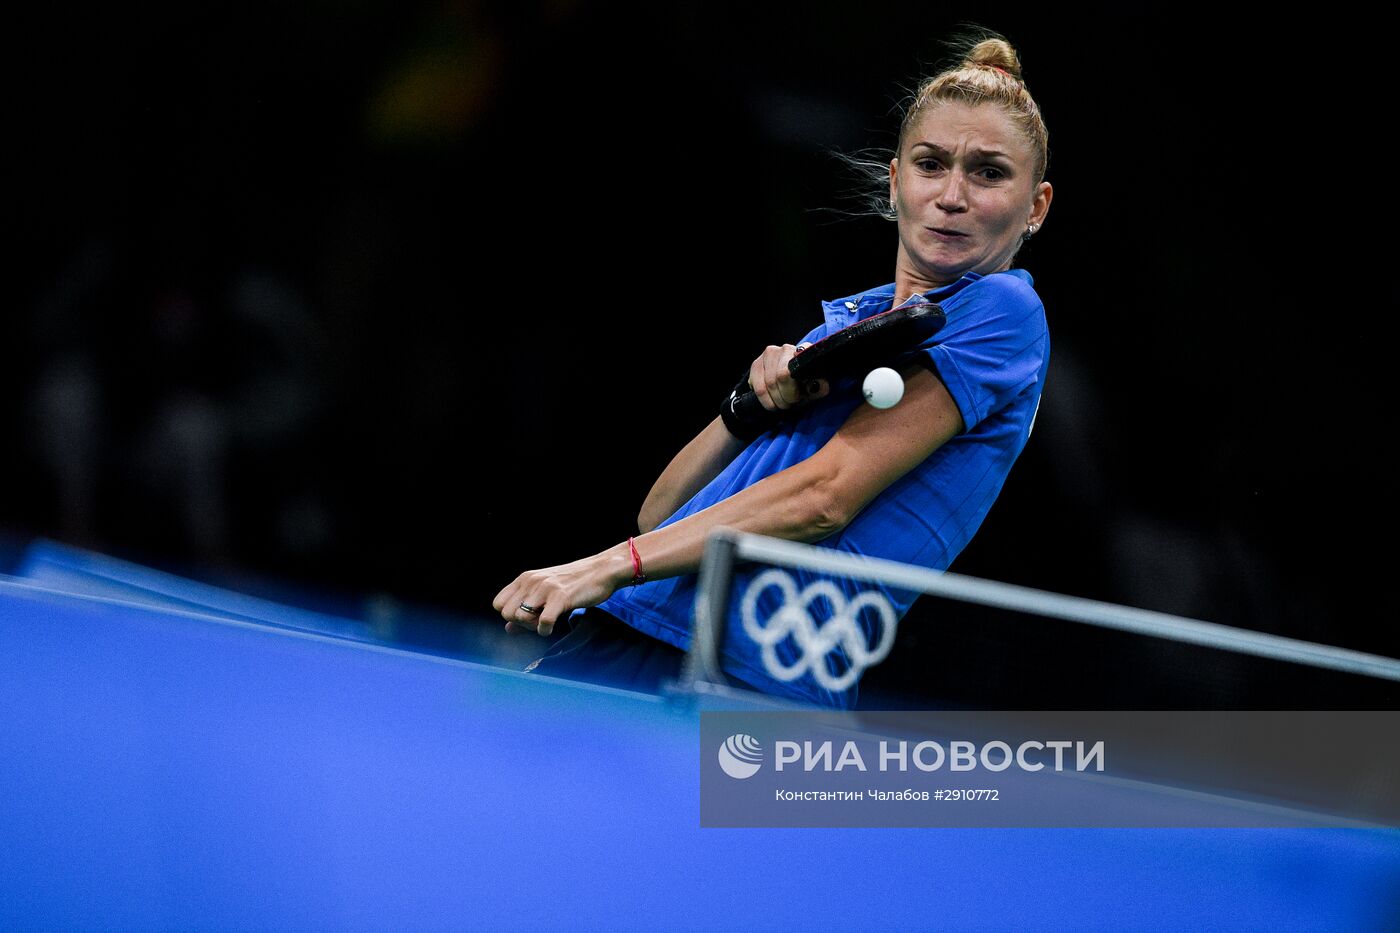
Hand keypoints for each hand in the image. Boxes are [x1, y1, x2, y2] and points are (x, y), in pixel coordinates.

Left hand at [492, 547, 631, 636]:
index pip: (498, 604)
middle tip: (537, 621)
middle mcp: (531, 581)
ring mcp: (545, 588)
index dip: (510, 615)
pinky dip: (544, 630)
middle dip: (520, 623)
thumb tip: (508, 630)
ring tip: (545, 622)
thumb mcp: (545, 592)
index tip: (527, 617)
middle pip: (506, 613)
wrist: (601, 571)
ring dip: (532, 627)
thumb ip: (525, 609)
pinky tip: (552, 627)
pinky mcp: (560, 597)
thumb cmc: (574, 583)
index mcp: (525, 578)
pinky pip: (542, 622)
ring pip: (520, 617)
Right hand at [749, 342, 829, 412]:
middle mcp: (786, 349)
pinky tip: (772, 400)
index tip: (798, 398)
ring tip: (782, 402)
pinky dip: (765, 400)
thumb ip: (820, 387)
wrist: (790, 382)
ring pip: (768, 384)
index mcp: (804, 351)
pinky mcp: (756, 364)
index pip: (793, 369)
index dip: (793, 389)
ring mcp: (769, 354)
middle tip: (790, 403)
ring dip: (775, 400)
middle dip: (785, 398)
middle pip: (780, 378)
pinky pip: (758, 388)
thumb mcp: (816, 388)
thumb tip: (819, 385)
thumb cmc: (804, 385)